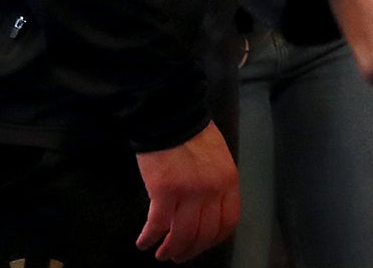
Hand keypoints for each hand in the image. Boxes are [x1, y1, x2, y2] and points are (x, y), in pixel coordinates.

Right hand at [135, 121, 238, 261]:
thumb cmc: (193, 135)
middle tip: (177, 256)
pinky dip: (149, 238)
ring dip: (170, 249)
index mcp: (229, 180)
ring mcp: (190, 193)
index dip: (214, 239)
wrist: (172, 118)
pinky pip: (158, 225)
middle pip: (204, 233)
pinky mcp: (164, 192)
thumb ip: (217, 184)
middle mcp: (213, 190)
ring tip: (160, 254)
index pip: (228, 221)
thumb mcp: (218, 159)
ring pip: (182, 235)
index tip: (202, 245)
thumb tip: (208, 210)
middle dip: (190, 250)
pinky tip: (143, 241)